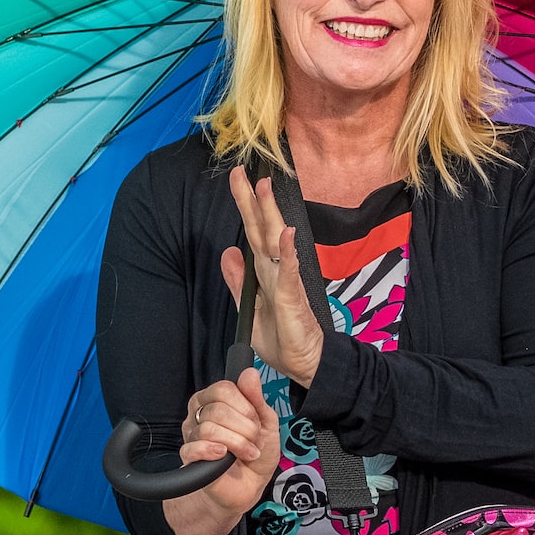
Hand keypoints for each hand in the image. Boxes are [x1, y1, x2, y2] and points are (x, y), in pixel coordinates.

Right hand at [177, 368, 280, 517]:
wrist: (250, 485)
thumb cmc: (255, 452)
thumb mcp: (266, 422)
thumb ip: (257, 398)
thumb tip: (250, 373)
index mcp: (214, 400)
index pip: (223, 388)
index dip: (245, 406)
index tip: (256, 421)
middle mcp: (199, 414)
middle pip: (218, 410)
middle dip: (245, 428)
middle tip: (254, 440)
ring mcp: (192, 435)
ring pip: (209, 429)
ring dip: (237, 443)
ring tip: (247, 453)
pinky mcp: (189, 457)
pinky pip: (195, 447)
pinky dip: (215, 452)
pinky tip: (226, 457)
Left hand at [221, 165, 325, 386]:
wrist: (306, 363)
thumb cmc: (282, 337)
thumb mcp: (250, 308)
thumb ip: (238, 281)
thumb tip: (229, 252)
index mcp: (264, 272)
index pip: (251, 232)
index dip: (244, 205)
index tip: (237, 177)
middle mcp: (275, 270)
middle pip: (261, 228)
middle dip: (252, 199)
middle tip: (243, 170)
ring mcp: (286, 280)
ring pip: (275, 242)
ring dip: (270, 214)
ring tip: (265, 187)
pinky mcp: (293, 297)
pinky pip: (288, 271)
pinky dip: (287, 251)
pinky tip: (286, 232)